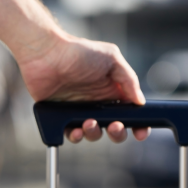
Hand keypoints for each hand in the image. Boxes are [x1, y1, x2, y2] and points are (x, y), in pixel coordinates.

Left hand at [17, 31, 149, 143]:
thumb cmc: (79, 52)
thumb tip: (140, 101)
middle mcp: (99, 102)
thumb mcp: (112, 59)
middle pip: (115, 127)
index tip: (141, 132)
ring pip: (95, 133)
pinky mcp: (62, 115)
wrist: (46, 54)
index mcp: (113, 89)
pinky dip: (76, 135)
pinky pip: (72, 133)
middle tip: (114, 126)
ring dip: (95, 133)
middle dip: (118, 133)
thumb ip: (129, 79)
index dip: (138, 123)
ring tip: (90, 123)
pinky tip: (75, 129)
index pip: (130, 111)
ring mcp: (81, 110)